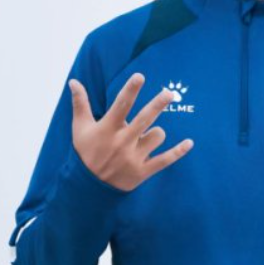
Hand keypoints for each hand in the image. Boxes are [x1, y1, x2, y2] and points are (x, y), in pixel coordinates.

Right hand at [67, 73, 193, 191]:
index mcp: (107, 129)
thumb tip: (74, 81)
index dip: (130, 90)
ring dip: (156, 133)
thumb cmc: (86, 152)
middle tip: (170, 93)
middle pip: (144, 119)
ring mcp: (134, 157)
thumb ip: (80, 103)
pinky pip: (165, 160)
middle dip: (157, 105)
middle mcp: (122, 142)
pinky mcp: (143, 171)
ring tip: (146, 137)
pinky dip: (178, 152)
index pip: (120, 105)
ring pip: (157, 136)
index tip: (140, 76)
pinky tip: (189, 143)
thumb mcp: (80, 128)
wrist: (89, 187)